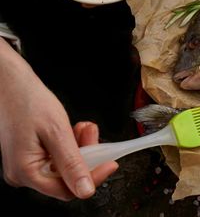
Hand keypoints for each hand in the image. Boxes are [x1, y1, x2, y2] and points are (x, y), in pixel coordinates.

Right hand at [0, 38, 117, 200]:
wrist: (12, 85)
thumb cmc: (28, 102)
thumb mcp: (57, 132)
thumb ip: (72, 163)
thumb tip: (85, 189)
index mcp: (25, 172)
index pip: (67, 190)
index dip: (93, 177)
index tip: (111, 163)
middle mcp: (23, 173)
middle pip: (67, 178)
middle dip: (86, 156)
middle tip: (93, 136)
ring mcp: (27, 165)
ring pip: (65, 166)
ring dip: (80, 148)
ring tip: (83, 128)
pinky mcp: (32, 156)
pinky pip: (58, 158)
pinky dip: (71, 145)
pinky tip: (73, 130)